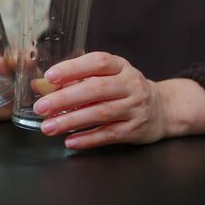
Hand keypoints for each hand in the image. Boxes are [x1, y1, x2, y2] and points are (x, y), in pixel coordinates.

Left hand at [34, 52, 204, 148]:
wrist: (164, 109)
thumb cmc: (126, 89)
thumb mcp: (108, 76)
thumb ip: (77, 79)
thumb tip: (40, 86)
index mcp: (120, 66)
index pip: (97, 62)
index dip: (73, 68)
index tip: (50, 76)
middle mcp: (130, 85)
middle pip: (96, 89)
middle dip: (66, 99)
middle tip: (42, 107)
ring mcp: (134, 108)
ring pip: (100, 113)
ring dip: (71, 121)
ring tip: (49, 127)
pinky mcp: (135, 129)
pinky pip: (109, 134)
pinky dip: (88, 139)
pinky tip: (70, 141)